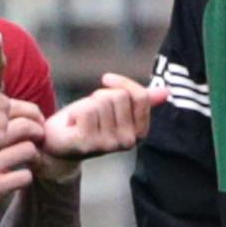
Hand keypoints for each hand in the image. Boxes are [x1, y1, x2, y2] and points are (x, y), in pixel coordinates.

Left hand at [36, 73, 168, 180]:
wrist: (58, 144)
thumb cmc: (87, 122)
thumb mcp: (116, 107)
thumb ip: (141, 100)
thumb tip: (167, 92)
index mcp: (140, 133)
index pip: (140, 96)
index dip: (122, 84)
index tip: (106, 82)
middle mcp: (128, 142)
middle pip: (119, 97)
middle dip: (101, 96)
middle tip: (91, 112)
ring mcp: (109, 145)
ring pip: (102, 102)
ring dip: (87, 104)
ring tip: (81, 119)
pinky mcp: (89, 144)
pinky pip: (86, 110)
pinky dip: (75, 111)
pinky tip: (73, 124)